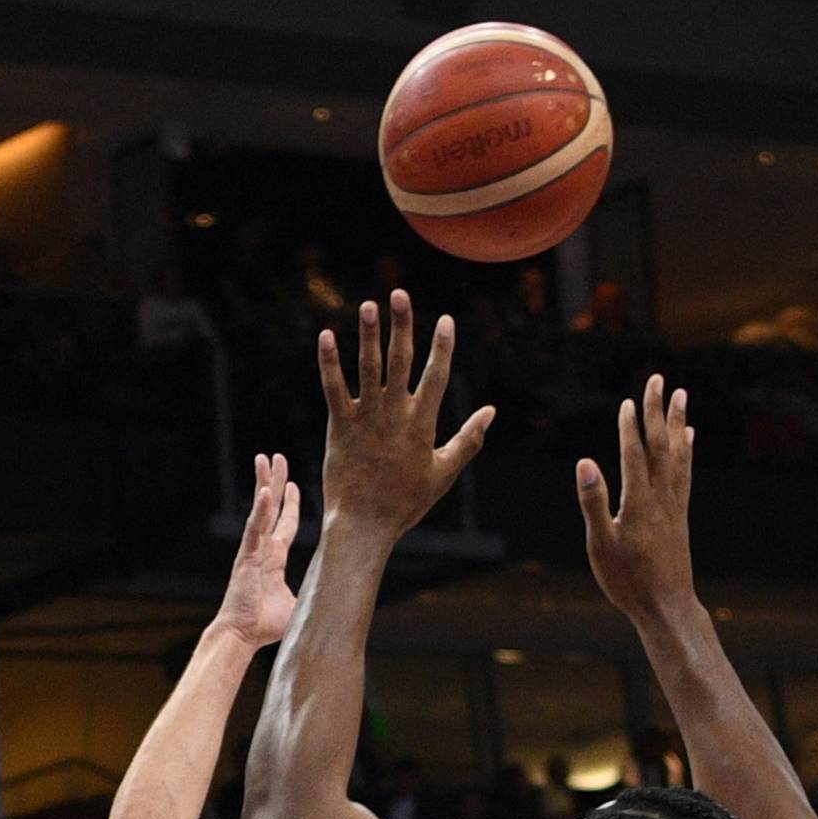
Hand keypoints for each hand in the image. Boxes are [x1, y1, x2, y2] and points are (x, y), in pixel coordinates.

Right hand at [214, 453, 300, 650]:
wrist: (243, 635)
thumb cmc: (265, 625)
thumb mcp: (297, 606)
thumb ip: (311, 595)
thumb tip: (332, 600)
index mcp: (275, 558)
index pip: (284, 524)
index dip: (289, 504)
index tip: (293, 485)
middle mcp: (263, 548)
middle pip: (271, 507)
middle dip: (276, 481)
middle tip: (277, 457)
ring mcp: (254, 550)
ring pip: (260, 509)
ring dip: (264, 483)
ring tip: (265, 459)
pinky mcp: (247, 556)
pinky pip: (254, 529)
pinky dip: (259, 511)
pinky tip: (265, 491)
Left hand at [317, 292, 493, 538]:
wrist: (365, 524)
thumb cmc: (406, 502)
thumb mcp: (444, 472)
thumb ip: (468, 439)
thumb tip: (491, 411)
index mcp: (422, 425)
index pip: (436, 377)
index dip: (442, 347)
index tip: (446, 320)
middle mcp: (395, 415)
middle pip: (401, 362)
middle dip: (403, 326)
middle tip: (400, 294)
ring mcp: (366, 419)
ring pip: (368, 369)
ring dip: (369, 335)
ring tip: (369, 305)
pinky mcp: (340, 426)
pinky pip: (334, 388)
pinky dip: (329, 363)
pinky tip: (326, 336)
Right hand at [575, 374, 695, 618]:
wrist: (667, 608)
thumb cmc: (628, 581)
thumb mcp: (601, 545)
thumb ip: (593, 503)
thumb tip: (585, 463)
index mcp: (638, 502)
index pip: (634, 454)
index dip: (630, 427)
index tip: (628, 401)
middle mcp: (661, 498)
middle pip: (660, 446)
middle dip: (657, 411)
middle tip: (658, 379)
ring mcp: (674, 506)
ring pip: (678, 455)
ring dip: (678, 423)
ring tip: (681, 396)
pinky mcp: (680, 517)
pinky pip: (685, 475)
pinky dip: (687, 452)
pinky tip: (689, 438)